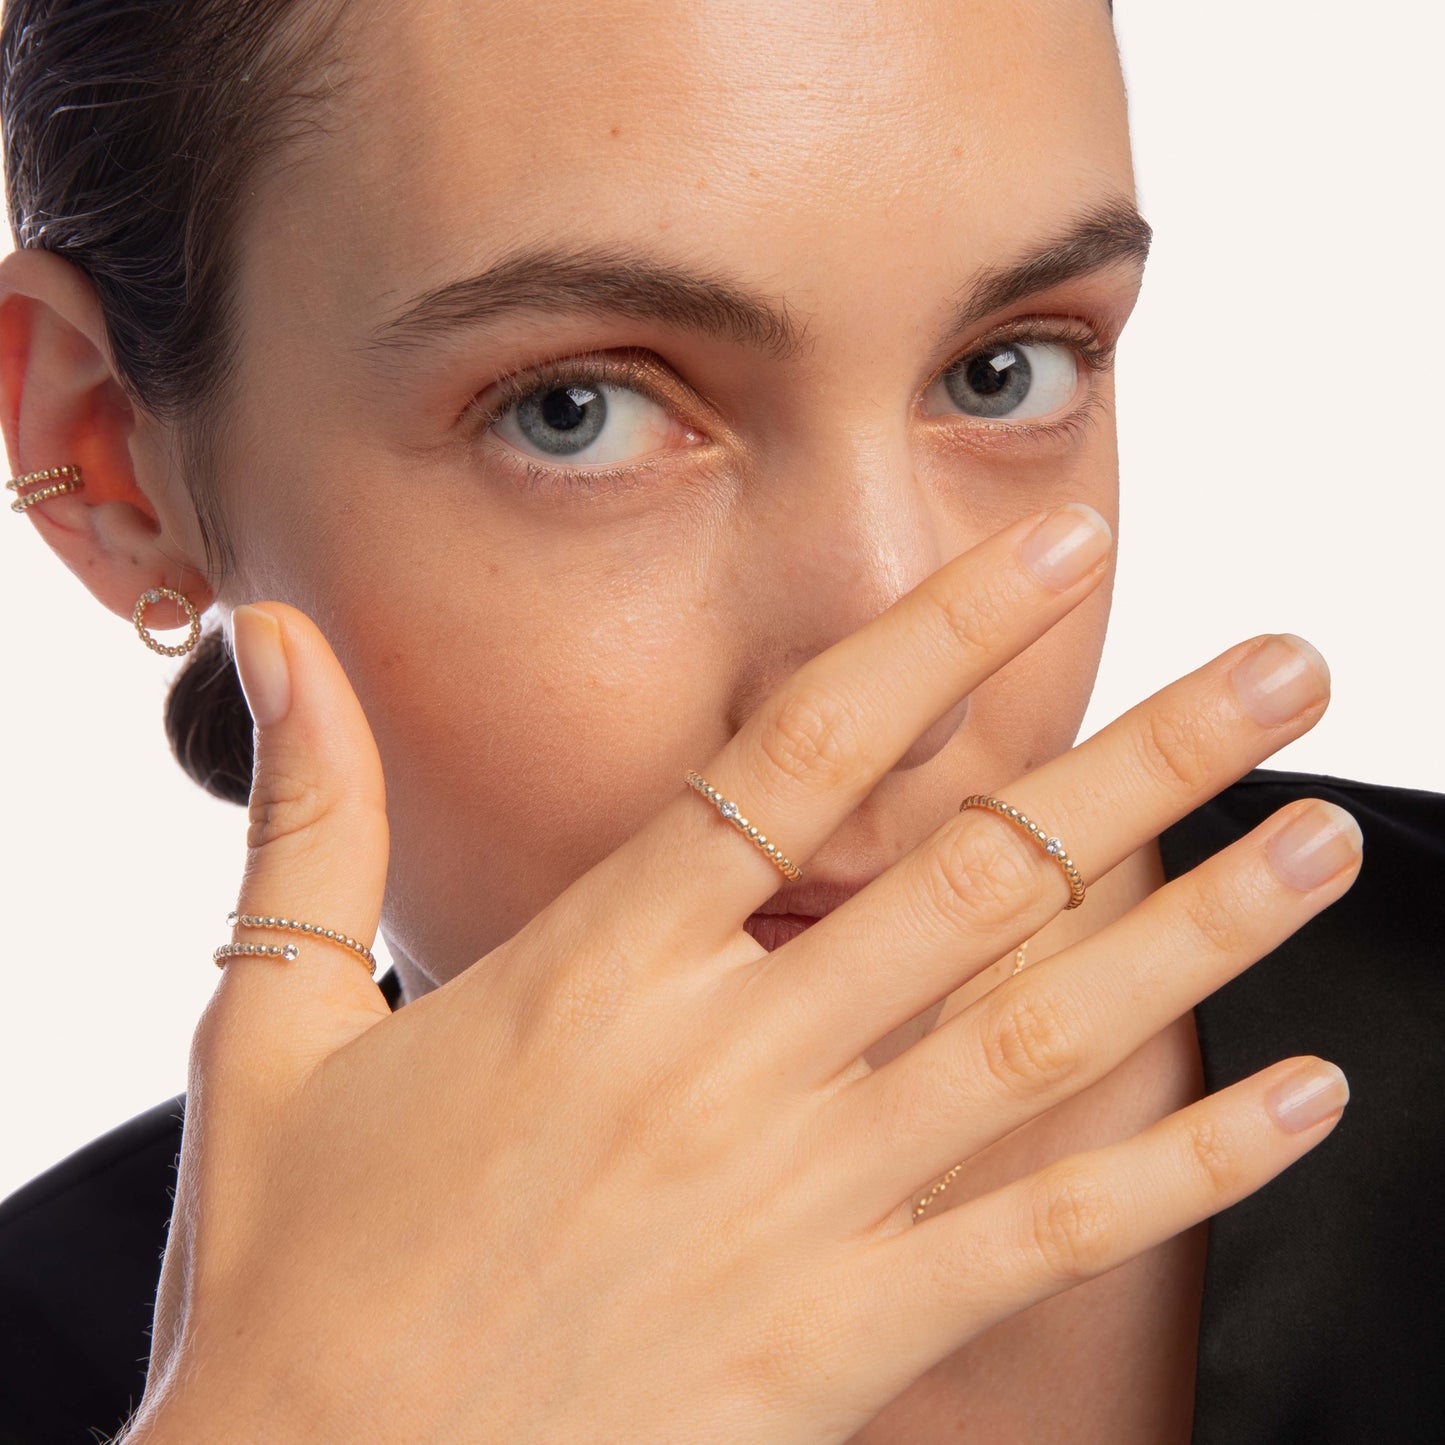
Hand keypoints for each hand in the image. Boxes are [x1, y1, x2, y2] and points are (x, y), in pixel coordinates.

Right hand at [124, 502, 1357, 1443]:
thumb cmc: (289, 1271)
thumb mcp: (271, 1024)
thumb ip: (309, 818)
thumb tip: (275, 638)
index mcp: (599, 967)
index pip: (805, 753)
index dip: (942, 637)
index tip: (1058, 554)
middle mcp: (729, 1060)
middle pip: (977, 871)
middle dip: (1147, 758)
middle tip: (1287, 669)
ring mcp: (804, 1199)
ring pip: (1045, 1032)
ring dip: (1201, 928)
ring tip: (1326, 836)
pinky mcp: (846, 1334)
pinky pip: (1048, 1236)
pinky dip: (1186, 1167)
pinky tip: (1299, 1101)